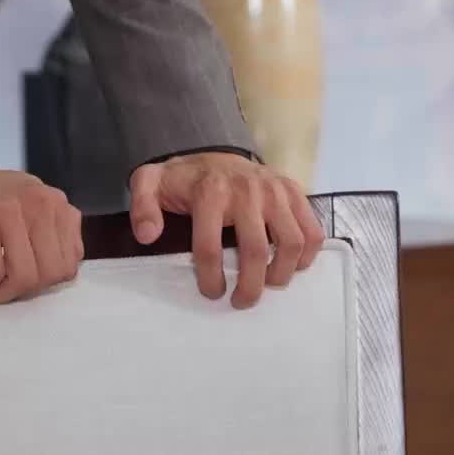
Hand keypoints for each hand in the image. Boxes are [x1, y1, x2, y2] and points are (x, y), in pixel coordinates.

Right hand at [0, 168, 83, 303]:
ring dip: (1, 292)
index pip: (70, 262)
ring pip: (24, 276)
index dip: (45, 282)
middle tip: (2, 287)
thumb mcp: (32, 205)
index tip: (23, 280)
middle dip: (23, 291)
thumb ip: (54, 230)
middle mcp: (38, 203)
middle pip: (49, 273)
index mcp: (55, 203)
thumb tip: (64, 269)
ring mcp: (10, 210)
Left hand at [129, 154, 323, 308]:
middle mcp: (247, 189)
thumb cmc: (185, 178)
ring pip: (291, 243)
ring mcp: (274, 189)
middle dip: (250, 287)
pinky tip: (291, 266)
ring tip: (268, 285)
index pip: (209, 247)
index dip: (210, 278)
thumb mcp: (150, 183)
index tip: (212, 292)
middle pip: (255, 252)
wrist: (216, 153)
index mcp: (210, 191)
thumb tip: (147, 235)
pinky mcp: (293, 190)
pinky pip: (312, 229)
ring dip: (281, 274)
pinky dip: (308, 254)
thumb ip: (142, 206)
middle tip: (241, 301)